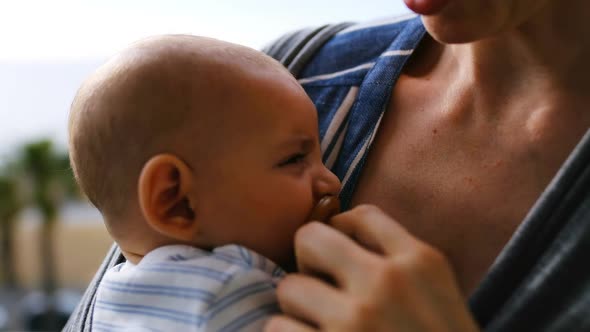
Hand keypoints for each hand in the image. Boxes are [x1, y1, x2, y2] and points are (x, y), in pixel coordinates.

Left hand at [264, 205, 479, 331]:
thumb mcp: (441, 297)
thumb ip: (400, 263)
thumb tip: (340, 233)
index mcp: (421, 263)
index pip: (362, 215)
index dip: (340, 229)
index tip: (337, 253)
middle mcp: (387, 283)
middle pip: (311, 237)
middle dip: (308, 260)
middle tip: (321, 286)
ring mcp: (355, 320)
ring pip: (289, 287)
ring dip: (299, 310)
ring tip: (322, 328)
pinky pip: (277, 329)